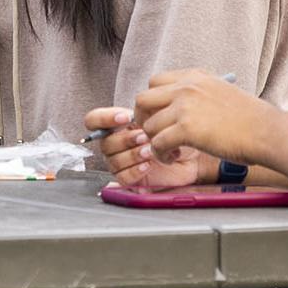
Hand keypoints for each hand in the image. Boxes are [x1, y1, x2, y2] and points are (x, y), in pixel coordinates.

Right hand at [86, 104, 203, 189]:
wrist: (193, 154)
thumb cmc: (176, 132)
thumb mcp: (162, 115)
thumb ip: (144, 111)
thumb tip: (134, 109)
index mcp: (118, 125)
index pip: (94, 120)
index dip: (104, 118)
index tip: (125, 117)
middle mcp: (116, 143)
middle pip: (104, 142)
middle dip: (125, 139)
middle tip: (144, 136)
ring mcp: (121, 161)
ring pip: (113, 160)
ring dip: (132, 154)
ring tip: (150, 151)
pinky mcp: (130, 178)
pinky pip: (122, 177)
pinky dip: (135, 170)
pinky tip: (148, 165)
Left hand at [128, 70, 277, 177]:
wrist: (267, 132)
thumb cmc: (251, 119)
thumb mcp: (222, 93)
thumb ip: (199, 95)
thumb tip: (179, 108)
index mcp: (196, 76)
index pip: (156, 81)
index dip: (153, 102)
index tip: (160, 117)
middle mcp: (187, 87)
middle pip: (143, 99)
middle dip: (143, 119)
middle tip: (156, 134)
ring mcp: (185, 106)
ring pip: (149, 125)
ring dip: (155, 141)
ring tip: (171, 150)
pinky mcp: (186, 129)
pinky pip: (158, 143)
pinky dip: (161, 154)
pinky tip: (174, 157)